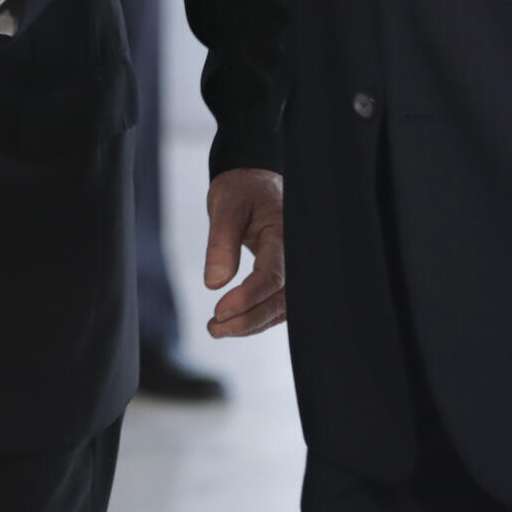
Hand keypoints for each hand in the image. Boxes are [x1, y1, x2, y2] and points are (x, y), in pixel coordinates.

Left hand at [202, 168, 286, 337]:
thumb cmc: (242, 190)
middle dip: (248, 319)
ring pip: (282, 307)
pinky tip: (232, 322)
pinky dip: (257, 318)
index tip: (219, 311)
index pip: (273, 274)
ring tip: (216, 329)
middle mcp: (297, 254)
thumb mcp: (226, 206)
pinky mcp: (287, 276)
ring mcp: (296, 267)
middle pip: (281, 299)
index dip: (248, 297)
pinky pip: (278, 304)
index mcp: (285, 233)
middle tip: (214, 327)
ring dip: (252, 324)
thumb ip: (221, 243)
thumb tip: (214, 284)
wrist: (255, 183)